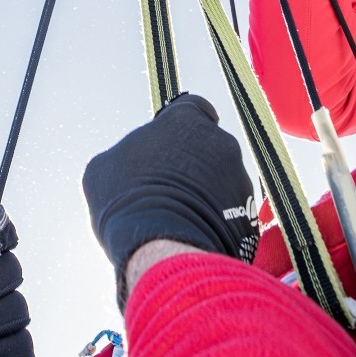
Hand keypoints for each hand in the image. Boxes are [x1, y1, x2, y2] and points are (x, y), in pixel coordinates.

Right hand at [83, 93, 259, 305]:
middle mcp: (220, 142)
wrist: (163, 248)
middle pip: (209, 147)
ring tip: (180, 219)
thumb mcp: (105, 169)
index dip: (182, 127)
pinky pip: (234, 211)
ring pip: (224, 180)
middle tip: (170, 189)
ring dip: (207, 193)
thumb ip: (125, 155)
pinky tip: (194, 234)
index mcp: (184, 121)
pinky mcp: (250, 213)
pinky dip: (218, 220)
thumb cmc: (128, 201)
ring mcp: (240, 177)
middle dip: (194, 165)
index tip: (173, 143)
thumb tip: (130, 162)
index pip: (194, 108)